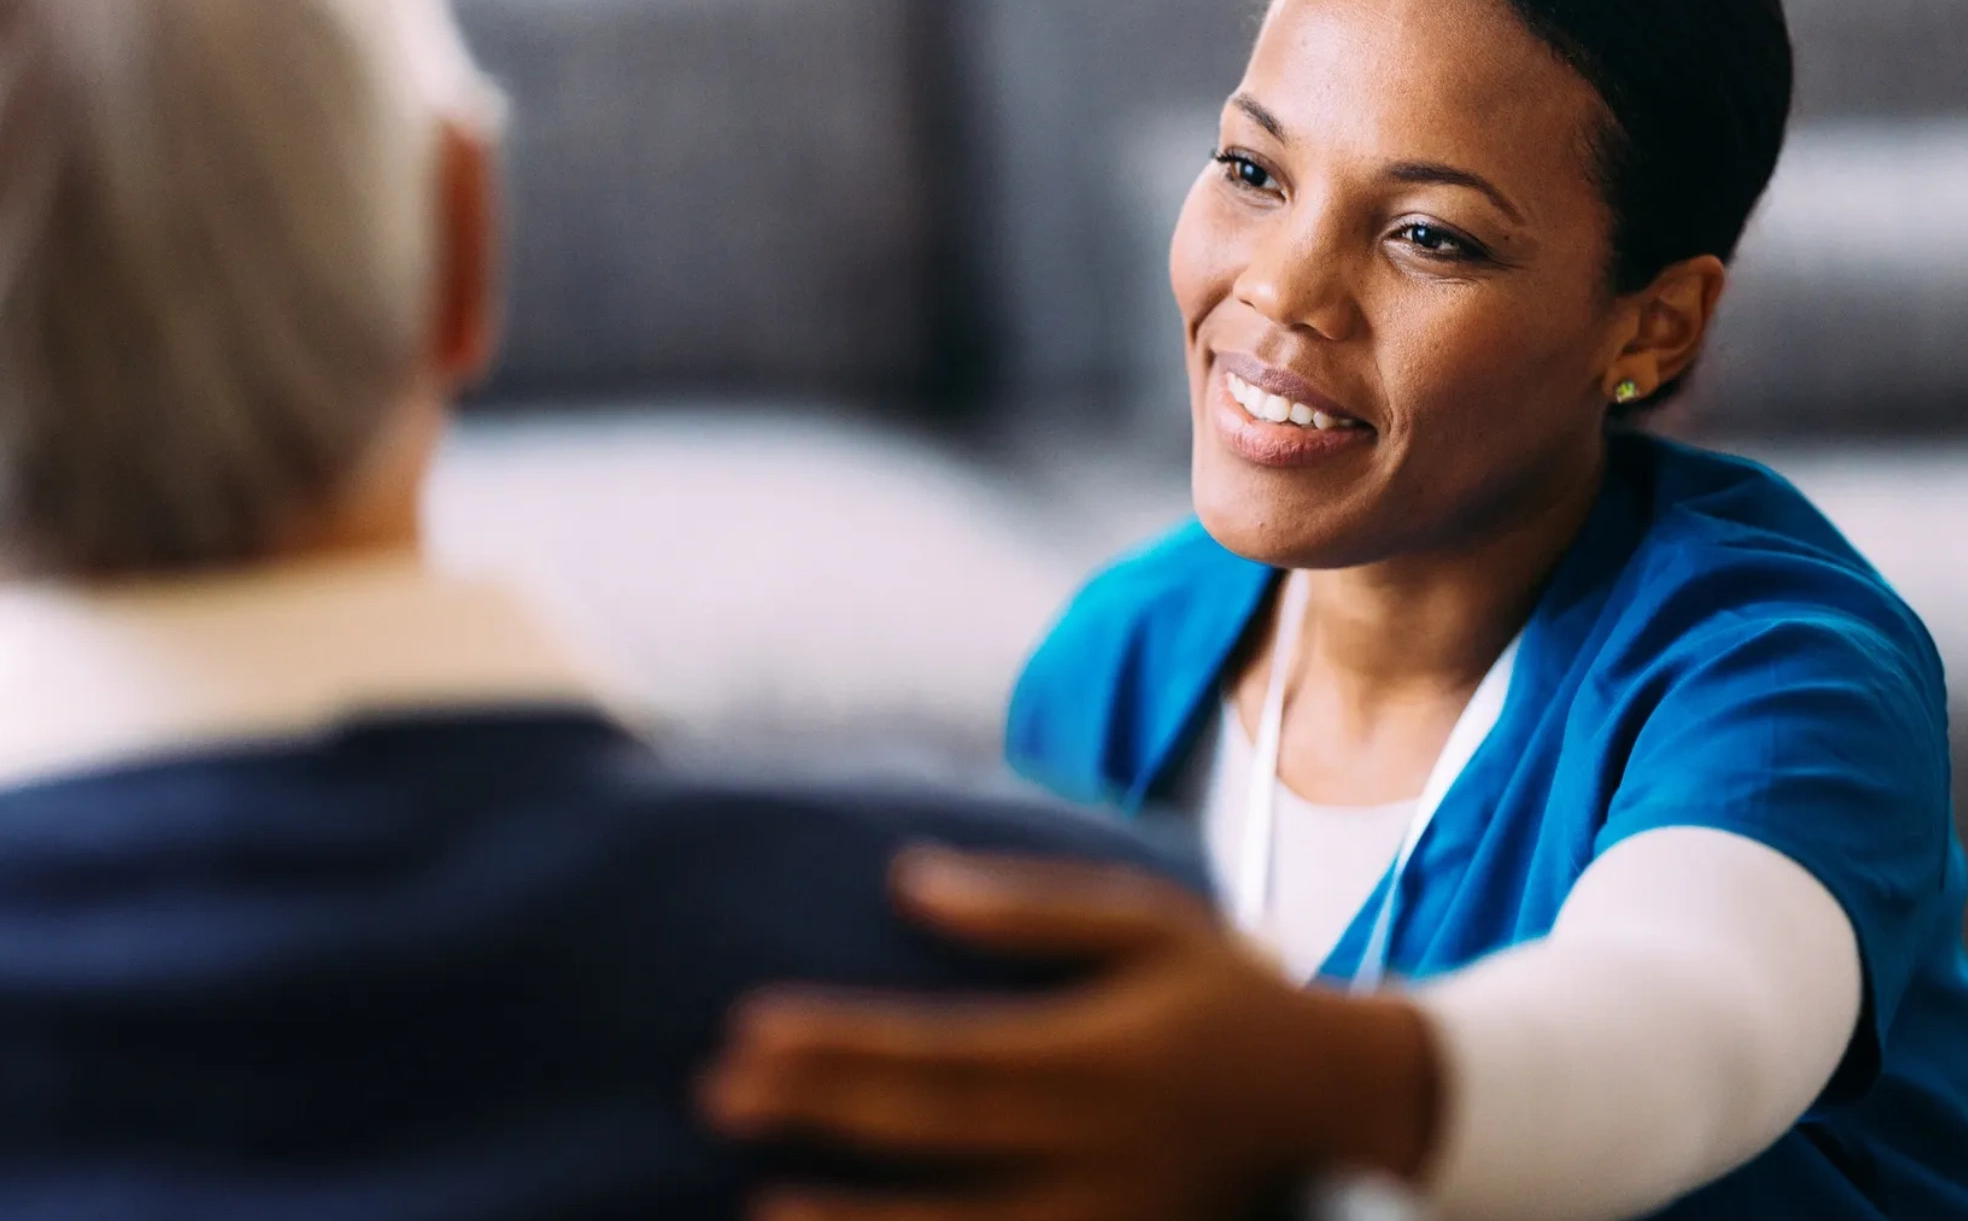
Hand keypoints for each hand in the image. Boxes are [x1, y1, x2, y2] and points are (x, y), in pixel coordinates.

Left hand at [699, 847, 1438, 1220]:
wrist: (1350, 1104)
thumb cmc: (1234, 997)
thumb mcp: (1150, 924)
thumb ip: (1029, 908)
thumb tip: (907, 882)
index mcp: (1099, 1054)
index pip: (943, 1054)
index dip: (843, 1048)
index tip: (750, 1030)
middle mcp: (1098, 1147)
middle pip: (934, 1138)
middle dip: (821, 1117)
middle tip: (717, 1095)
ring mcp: (1112, 1219)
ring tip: (763, 1214)